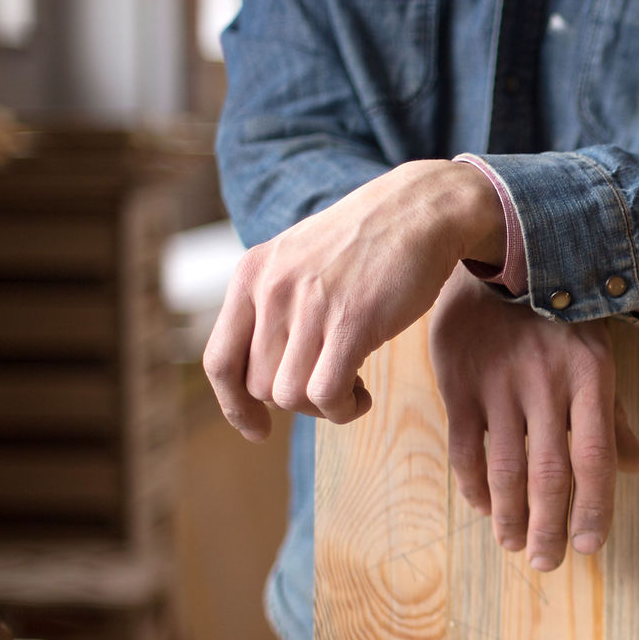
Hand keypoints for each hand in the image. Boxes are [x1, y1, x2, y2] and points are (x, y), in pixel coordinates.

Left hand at [204, 160, 503, 440]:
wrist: (420, 209)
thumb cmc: (368, 244)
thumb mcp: (301, 262)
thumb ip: (275, 307)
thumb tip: (264, 378)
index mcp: (252, 275)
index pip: (218, 361)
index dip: (232, 407)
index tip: (256, 430)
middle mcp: (271, 289)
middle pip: (260, 386)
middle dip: (296, 402)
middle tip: (333, 386)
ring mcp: (309, 304)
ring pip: (290, 396)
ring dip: (323, 408)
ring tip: (352, 389)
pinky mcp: (352, 320)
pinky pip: (326, 393)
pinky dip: (343, 408)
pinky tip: (363, 393)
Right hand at [430, 269, 638, 570]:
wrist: (498, 260)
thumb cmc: (559, 316)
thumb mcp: (597, 354)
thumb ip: (613, 416)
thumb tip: (638, 469)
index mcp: (591, 377)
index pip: (594, 458)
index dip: (594, 508)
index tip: (590, 547)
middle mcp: (547, 383)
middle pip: (548, 473)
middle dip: (548, 527)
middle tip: (547, 563)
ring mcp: (500, 383)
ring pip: (505, 468)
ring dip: (509, 516)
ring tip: (513, 544)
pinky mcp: (459, 381)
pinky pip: (466, 447)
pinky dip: (474, 484)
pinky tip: (483, 506)